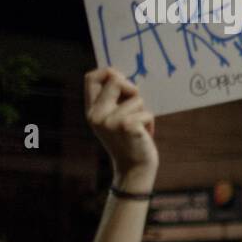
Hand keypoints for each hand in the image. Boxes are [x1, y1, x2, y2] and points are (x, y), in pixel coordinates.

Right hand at [84, 68, 157, 188]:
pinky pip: (146, 112)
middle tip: (137, 107)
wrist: (134, 168)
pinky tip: (144, 135)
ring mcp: (109, 121)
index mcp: (91, 110)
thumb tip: (121, 74)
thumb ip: (115, 99)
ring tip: (139, 127)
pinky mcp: (126, 126)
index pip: (91, 77)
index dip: (109, 72)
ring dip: (144, 112)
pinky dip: (150, 122)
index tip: (123, 81)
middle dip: (132, 90)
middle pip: (116, 80)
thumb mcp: (116, 118)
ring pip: (136, 98)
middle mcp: (96, 114)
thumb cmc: (130, 140)